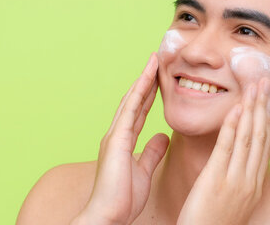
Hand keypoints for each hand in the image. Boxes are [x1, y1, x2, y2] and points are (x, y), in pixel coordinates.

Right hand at [72, 53, 169, 224]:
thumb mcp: (143, 170)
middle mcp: (117, 134)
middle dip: (145, 80)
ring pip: (131, 100)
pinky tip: (146, 80)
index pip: (139, 111)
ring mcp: (115, 135)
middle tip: (156, 60)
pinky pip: (130, 111)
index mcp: (123, 140)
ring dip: (143, 80)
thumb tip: (162, 136)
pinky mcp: (116, 140)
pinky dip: (139, 94)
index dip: (149, 93)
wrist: (107, 215)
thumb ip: (151, 152)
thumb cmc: (121, 197)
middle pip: (134, 100)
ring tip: (153, 61)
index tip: (159, 78)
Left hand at [176, 78, 269, 224]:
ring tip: (254, 86)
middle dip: (263, 106)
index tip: (266, 96)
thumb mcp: (232, 198)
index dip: (265, 116)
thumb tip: (234, 157)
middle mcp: (250, 179)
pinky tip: (235, 109)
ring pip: (248, 138)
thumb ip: (235, 176)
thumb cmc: (212, 223)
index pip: (263, 143)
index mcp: (253, 182)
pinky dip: (232, 127)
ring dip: (252, 109)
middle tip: (264, 81)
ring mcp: (235, 181)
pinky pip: (226, 149)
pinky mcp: (216, 182)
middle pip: (260, 135)